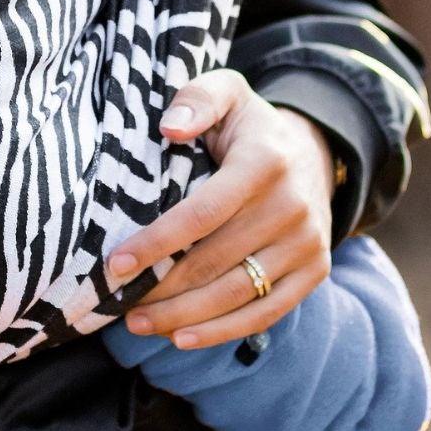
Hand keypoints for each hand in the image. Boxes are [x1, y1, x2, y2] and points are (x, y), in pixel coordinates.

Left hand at [106, 70, 334, 347]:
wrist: (314, 151)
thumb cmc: (249, 127)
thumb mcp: (226, 93)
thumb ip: (196, 99)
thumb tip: (169, 128)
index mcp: (265, 162)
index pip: (202, 213)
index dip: (157, 242)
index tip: (116, 263)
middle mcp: (292, 205)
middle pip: (214, 261)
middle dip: (160, 288)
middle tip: (115, 301)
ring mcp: (308, 243)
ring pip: (236, 294)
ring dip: (182, 317)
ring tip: (137, 322)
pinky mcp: (316, 270)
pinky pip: (266, 312)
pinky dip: (222, 331)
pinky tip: (182, 337)